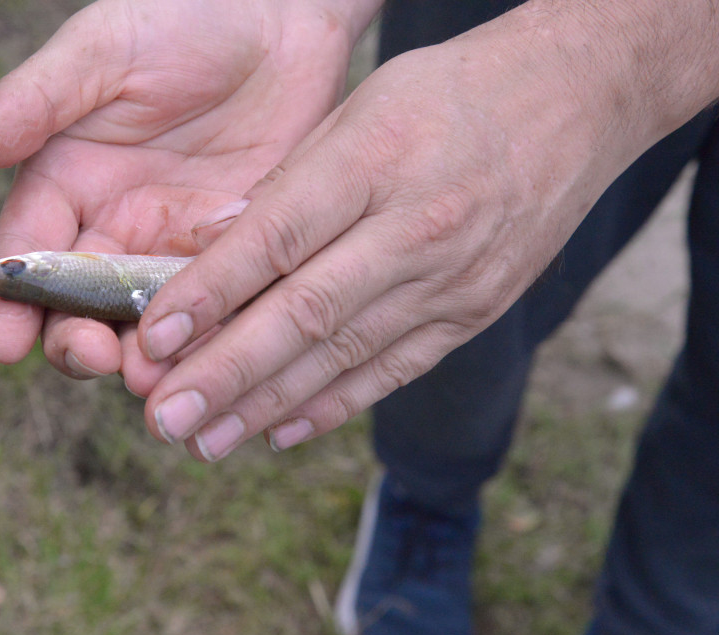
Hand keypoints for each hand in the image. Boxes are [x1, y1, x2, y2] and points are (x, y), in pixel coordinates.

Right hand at [0, 0, 373, 385]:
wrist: (281, 14)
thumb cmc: (182, 17)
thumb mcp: (101, 52)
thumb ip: (34, 103)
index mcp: (66, 186)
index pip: (25, 259)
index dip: (6, 307)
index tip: (2, 346)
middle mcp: (115, 230)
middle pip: (81, 311)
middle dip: (77, 345)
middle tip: (92, 358)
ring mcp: (177, 250)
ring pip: (150, 327)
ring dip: (147, 361)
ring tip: (156, 378)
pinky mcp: (240, 256)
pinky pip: (220, 311)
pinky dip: (213, 342)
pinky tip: (215, 362)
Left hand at [137, 2, 688, 461]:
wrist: (577, 100)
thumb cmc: (453, 94)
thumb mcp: (361, 109)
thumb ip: (292, 184)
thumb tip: (217, 250)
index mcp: (375, 160)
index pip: (278, 237)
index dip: (211, 293)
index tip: (154, 338)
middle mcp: (415, 228)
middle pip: (305, 314)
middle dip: (227, 374)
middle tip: (165, 417)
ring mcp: (451, 279)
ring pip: (344, 355)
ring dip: (267, 406)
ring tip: (207, 442)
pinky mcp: (473, 312)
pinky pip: (394, 369)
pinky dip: (334, 406)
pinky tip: (279, 432)